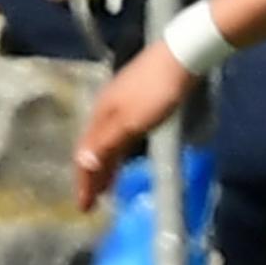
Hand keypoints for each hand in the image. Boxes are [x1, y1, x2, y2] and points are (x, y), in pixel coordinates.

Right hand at [72, 42, 193, 209]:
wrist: (182, 56)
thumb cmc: (157, 91)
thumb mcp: (131, 122)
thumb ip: (108, 143)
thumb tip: (82, 164)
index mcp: (100, 115)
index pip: (85, 155)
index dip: (84, 182)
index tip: (84, 208)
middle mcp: (106, 109)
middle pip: (94, 148)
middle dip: (92, 176)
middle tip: (93, 202)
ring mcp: (121, 102)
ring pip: (108, 140)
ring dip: (105, 164)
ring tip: (108, 186)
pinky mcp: (138, 99)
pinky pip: (120, 132)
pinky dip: (118, 149)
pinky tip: (125, 153)